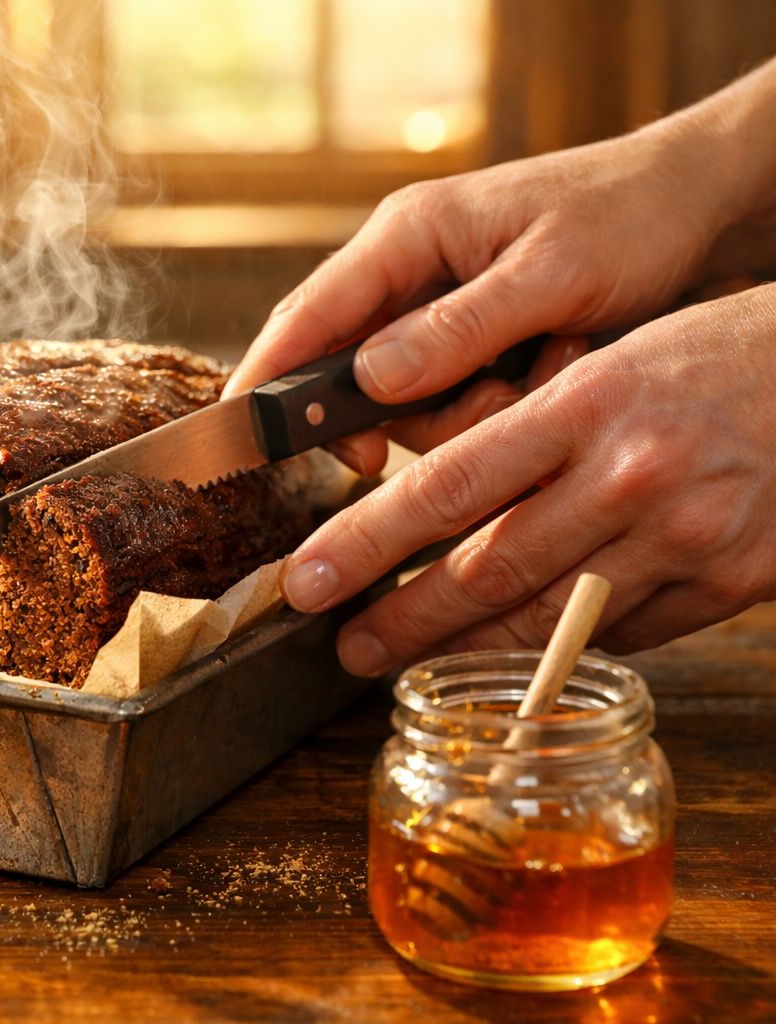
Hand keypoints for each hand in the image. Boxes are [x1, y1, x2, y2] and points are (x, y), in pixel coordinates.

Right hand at [224, 88, 775, 475]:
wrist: (698, 205)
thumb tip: (369, 381)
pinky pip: (447, 400)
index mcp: (406, 236)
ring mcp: (435, 311)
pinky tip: (550, 368)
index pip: (308, 314)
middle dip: (400, 414)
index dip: (266, 377)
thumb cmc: (627, 218)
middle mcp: (407, 273)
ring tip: (546, 366)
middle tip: (470, 416)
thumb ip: (457, 329)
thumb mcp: (549, 274)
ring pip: (402, 401)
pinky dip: (495, 406)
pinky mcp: (467, 343)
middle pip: (348, 374)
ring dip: (468, 410)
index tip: (240, 435)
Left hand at [279, 284, 775, 674]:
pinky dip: (566, 645)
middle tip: (343, 646)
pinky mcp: (734, 581)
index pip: (447, 487)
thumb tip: (435, 501)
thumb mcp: (612, 364)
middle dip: (401, 617)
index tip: (306, 579)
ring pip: (551, 618)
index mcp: (586, 404)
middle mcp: (631, 475)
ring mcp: (687, 536)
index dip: (364, 543)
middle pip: (488, 568)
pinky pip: (627, 634)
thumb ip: (529, 433)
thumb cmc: (717, 357)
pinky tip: (521, 650)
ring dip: (469, 650)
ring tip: (407, 663)